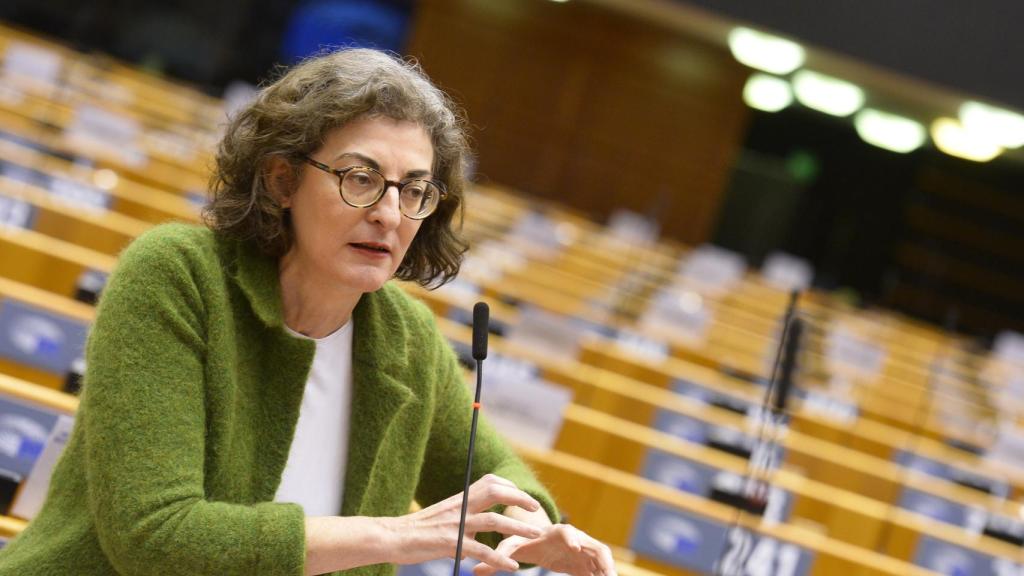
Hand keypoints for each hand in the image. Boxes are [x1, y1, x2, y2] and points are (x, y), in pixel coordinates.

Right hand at [386, 474, 544, 571]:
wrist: (391, 536)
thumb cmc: (415, 530)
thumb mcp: (443, 519)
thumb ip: (462, 522)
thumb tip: (475, 534)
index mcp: (459, 500)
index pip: (489, 482)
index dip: (508, 485)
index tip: (522, 495)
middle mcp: (460, 507)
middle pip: (495, 493)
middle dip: (519, 499)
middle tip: (536, 508)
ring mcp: (456, 524)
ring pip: (494, 520)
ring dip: (518, 528)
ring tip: (535, 536)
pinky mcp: (451, 543)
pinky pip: (481, 550)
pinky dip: (498, 558)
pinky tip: (511, 567)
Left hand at [473, 524, 615, 575]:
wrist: (542, 541)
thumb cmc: (528, 541)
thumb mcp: (514, 546)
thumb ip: (499, 554)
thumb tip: (475, 571)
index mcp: (556, 534)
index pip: (566, 531)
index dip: (572, 537)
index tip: (575, 548)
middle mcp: (576, 540)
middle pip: (596, 546)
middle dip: (603, 559)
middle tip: (609, 573)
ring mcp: (586, 552)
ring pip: (603, 560)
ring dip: (609, 571)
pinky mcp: (588, 564)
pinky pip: (600, 572)